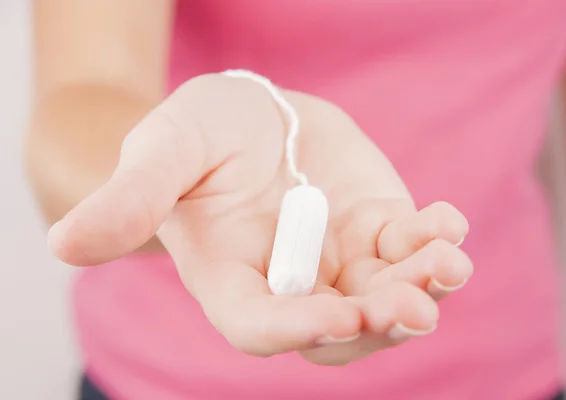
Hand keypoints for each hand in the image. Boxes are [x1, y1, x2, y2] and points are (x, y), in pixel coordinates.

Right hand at [48, 73, 471, 364]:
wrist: (250, 118)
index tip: (337, 318)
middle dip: (376, 325)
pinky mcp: (376, 227)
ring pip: (385, 297)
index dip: (294, 330)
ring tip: (446, 263)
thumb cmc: (196, 135)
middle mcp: (291, 282)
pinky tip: (447, 223)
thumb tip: (64, 244)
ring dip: (420, 288)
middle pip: (336, 330)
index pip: (259, 325)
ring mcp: (340, 259)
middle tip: (414, 309)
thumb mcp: (162, 151)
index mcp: (231, 278)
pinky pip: (410, 248)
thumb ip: (128, 197)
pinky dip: (434, 241)